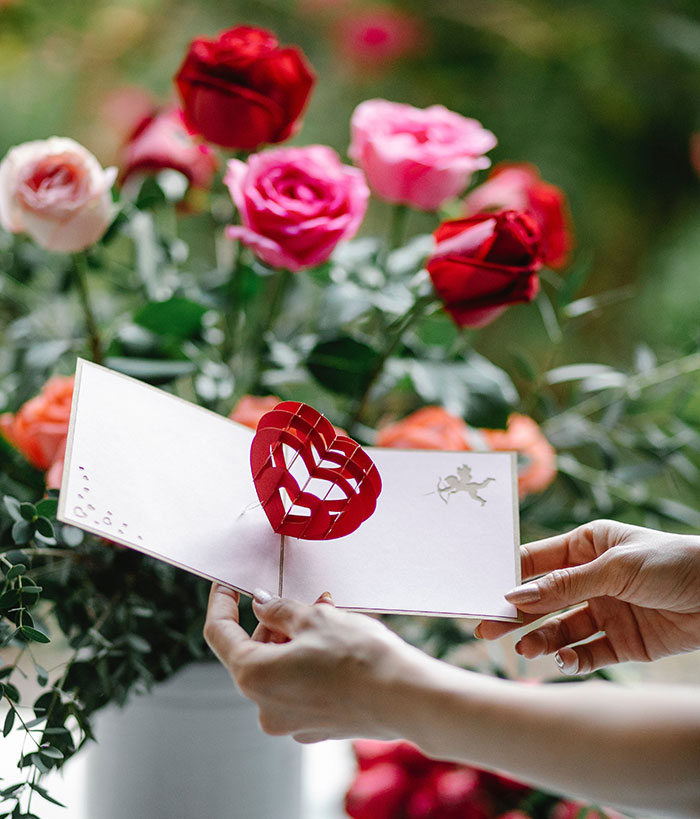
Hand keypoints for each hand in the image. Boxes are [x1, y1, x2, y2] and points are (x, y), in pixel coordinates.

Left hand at [203, 585, 422, 742]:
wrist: (405, 697)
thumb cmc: (359, 657)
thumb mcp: (314, 618)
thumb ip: (278, 610)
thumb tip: (261, 604)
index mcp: (254, 677)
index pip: (220, 634)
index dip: (222, 603)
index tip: (227, 584)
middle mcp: (265, 707)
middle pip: (253, 652)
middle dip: (275, 622)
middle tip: (306, 599)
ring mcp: (291, 721)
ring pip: (280, 667)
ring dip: (297, 639)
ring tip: (331, 615)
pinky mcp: (315, 725)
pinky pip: (300, 685)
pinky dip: (310, 661)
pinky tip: (338, 643)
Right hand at [476, 520, 699, 673]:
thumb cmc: (672, 562)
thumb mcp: (615, 568)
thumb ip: (565, 585)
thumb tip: (515, 595)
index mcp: (587, 547)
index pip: (537, 561)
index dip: (510, 577)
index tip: (483, 593)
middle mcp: (591, 579)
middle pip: (543, 599)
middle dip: (515, 614)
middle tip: (485, 629)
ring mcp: (606, 611)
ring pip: (561, 629)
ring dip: (541, 639)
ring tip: (526, 650)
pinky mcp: (622, 642)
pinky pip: (588, 653)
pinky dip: (572, 659)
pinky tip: (563, 660)